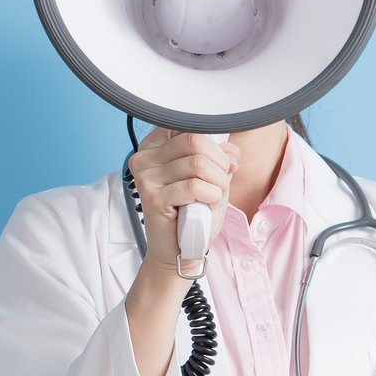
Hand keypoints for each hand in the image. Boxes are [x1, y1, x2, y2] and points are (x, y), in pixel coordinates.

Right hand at [128, 126, 240, 266]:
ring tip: (212, 198)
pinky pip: (195, 186)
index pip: (187, 124)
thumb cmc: (195, 212)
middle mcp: (144, 157)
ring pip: (198, 163)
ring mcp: (145, 177)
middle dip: (220, 163)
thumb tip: (230, 150)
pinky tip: (205, 208)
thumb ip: (220, 157)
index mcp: (155, 146)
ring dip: (218, 184)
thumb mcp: (213, 178)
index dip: (213, 142)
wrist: (181, 251)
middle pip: (195, 140)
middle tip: (221, 182)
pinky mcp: (152, 197)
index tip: (220, 161)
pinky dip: (211, 197)